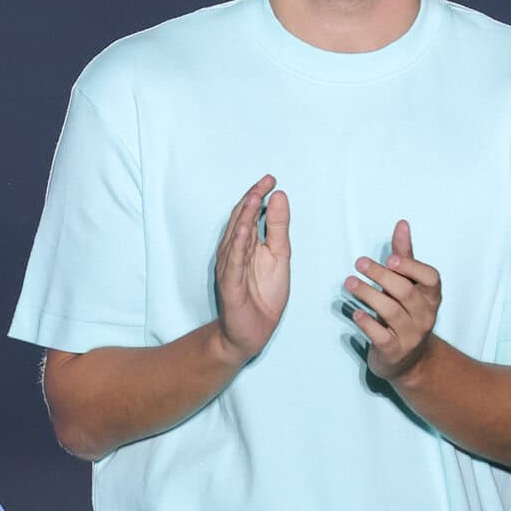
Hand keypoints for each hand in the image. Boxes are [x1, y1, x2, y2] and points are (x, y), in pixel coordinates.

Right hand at [214, 177, 290, 364]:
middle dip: (252, 200)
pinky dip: (238, 246)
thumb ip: (278, 228)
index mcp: (246, 244)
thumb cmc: (263, 294)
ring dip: (244, 218)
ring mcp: (230, 268)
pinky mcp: (230, 285)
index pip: (249, 214)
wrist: (252, 331)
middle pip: (241, 221)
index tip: (272, 179)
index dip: (259, 196)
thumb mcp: (279, 256)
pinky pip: (234, 263)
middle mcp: (234, 252)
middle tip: (265, 182)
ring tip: (254, 198)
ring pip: (235, 238)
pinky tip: (244, 231)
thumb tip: (280, 197)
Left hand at [345, 220, 440, 381]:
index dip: (412, 267)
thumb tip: (402, 224)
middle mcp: (424, 316)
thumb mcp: (409, 285)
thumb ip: (405, 257)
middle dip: (381, 276)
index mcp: (431, 297)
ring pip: (390, 311)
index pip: (431, 278)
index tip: (390, 259)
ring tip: (349, 283)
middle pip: (405, 292)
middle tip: (359, 263)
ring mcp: (410, 335)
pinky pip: (380, 335)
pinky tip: (355, 312)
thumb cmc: (406, 313)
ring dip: (368, 294)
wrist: (409, 360)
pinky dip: (366, 322)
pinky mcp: (393, 351)